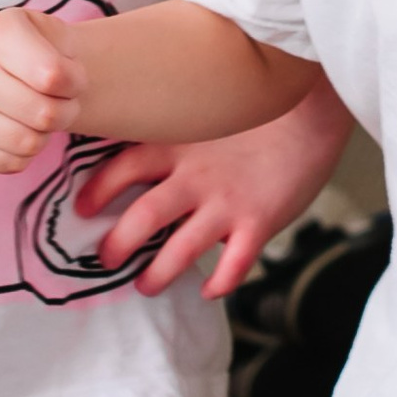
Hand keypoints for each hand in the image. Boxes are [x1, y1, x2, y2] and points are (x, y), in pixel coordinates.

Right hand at [0, 4, 91, 173]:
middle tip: (58, 98)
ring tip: (38, 113)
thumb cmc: (47, 53)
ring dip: (45, 134)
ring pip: (27, 143)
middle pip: (44, 114)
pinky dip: (26, 155)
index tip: (70, 73)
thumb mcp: (62, 36)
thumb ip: (66, 49)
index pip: (54, 76)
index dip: (76, 81)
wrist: (26, 73)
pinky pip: (11, 164)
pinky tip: (18, 130)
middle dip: (65, 110)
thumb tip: (49, 79)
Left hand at [75, 76, 356, 299]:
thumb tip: (144, 132)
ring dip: (158, 274)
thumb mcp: (207, 106)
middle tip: (105, 260)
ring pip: (181, 249)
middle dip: (117, 244)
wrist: (314, 107)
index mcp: (178, 145)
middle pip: (143, 217)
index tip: (82, 207)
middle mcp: (196, 177)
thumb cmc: (260, 106)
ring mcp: (227, 202)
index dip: (97, 190)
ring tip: (146, 286)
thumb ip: (178, 124)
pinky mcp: (259, 221)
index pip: (122, 167)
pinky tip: (209, 290)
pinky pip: (235, 263)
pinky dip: (220, 282)